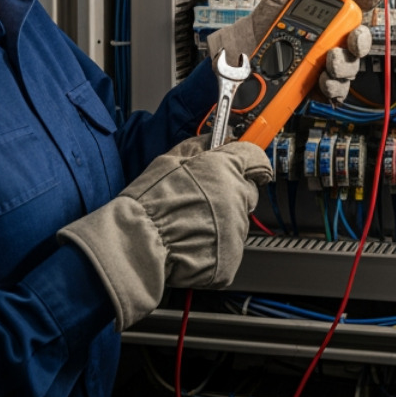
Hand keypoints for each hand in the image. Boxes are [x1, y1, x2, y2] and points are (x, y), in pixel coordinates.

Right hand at [58, 137, 272, 329]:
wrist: (138, 242)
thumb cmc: (150, 202)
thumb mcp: (171, 158)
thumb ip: (201, 145)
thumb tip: (218, 138)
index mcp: (226, 169)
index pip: (256, 161)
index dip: (250, 165)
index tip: (248, 169)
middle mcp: (237, 197)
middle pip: (247, 193)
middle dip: (231, 196)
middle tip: (201, 202)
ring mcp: (236, 229)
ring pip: (237, 223)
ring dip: (221, 223)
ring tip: (190, 225)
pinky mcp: (230, 258)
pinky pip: (228, 250)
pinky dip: (214, 249)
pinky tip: (192, 244)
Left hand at [205, 0, 382, 102]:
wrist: (233, 66)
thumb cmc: (252, 33)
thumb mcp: (272, 4)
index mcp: (319, 17)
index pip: (349, 4)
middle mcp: (325, 40)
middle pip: (356, 39)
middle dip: (359, 39)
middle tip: (350, 40)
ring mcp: (322, 65)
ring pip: (349, 66)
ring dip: (345, 65)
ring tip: (329, 63)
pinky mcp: (315, 87)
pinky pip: (335, 89)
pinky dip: (334, 87)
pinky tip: (323, 81)